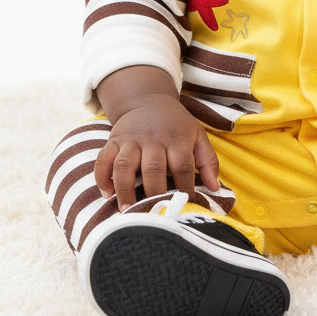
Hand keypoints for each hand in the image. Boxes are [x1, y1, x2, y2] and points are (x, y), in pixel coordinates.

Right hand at [93, 66, 219, 211]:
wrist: (148, 100)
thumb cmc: (176, 125)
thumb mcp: (197, 135)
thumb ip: (208, 161)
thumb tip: (215, 188)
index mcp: (177, 139)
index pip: (183, 167)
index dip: (185, 189)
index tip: (184, 206)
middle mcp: (153, 139)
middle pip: (153, 169)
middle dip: (154, 193)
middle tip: (155, 215)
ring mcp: (131, 140)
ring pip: (124, 165)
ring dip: (124, 190)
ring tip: (127, 210)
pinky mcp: (113, 140)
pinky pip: (103, 159)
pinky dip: (102, 177)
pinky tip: (106, 194)